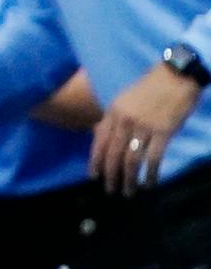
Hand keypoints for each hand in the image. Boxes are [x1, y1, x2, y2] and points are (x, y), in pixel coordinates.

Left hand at [91, 64, 202, 195]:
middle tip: (110, 190)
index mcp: (113, 112)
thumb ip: (112, 118)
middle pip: (113, 154)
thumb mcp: (123, 99)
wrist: (174, 76)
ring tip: (129, 191)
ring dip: (129, 179)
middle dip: (110, 175)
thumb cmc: (149, 87)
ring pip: (131, 159)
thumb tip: (100, 136)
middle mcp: (125, 120)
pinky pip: (154, 158)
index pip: (100, 141)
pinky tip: (150, 183)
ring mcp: (144, 127)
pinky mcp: (163, 133)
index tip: (93, 176)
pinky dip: (151, 174)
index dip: (95, 160)